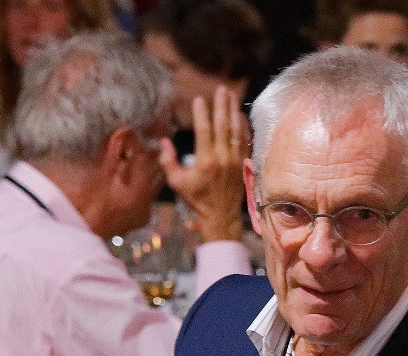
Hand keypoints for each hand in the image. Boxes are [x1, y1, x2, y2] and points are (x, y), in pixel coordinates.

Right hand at [160, 85, 248, 241]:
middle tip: (221, 89)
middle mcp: (222, 159)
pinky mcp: (243, 164)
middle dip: (222, 105)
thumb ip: (168, 161)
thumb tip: (163, 141)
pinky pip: (244, 140)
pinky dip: (243, 125)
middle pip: (223, 126)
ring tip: (231, 95)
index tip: (199, 100)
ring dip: (234, 111)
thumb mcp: (176, 182)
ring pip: (236, 130)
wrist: (221, 215)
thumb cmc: (196, 199)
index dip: (202, 114)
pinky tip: (239, 114)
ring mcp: (235, 161)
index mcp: (205, 162)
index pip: (204, 131)